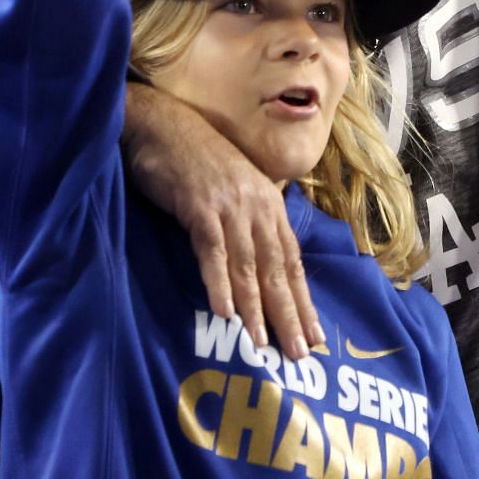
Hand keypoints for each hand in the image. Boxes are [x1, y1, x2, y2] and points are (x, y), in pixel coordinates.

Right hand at [121, 84, 324, 359]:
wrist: (163, 124)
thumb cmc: (196, 160)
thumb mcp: (233, 190)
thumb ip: (249, 223)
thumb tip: (261, 262)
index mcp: (269, 205)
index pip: (292, 262)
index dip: (303, 300)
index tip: (315, 337)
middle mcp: (257, 207)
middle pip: (277, 269)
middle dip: (290, 314)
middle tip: (300, 354)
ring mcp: (230, 206)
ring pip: (248, 266)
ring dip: (256, 308)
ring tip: (262, 344)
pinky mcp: (200, 206)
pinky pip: (212, 251)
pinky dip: (219, 282)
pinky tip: (224, 311)